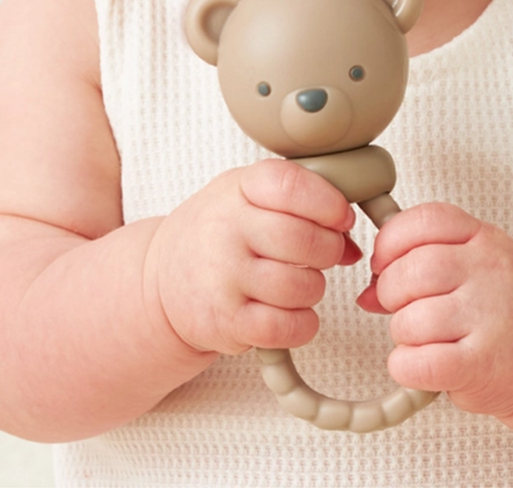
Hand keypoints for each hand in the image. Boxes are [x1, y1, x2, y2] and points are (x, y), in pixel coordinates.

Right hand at [153, 159, 359, 356]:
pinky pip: (288, 327)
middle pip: (304, 240)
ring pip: (302, 286)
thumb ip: (301, 207)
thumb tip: (352, 244)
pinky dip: (302, 323)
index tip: (340, 217)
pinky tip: (290, 311)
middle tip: (322, 253)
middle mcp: (227, 230)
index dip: (329, 202)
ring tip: (297, 282)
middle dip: (328, 250)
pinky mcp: (226, 322)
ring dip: (313, 288)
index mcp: (237, 188)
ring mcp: (224, 277)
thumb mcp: (248, 197)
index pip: (292, 185)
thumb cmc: (217, 233)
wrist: (160, 280)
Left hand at [357, 202, 512, 416]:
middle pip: (412, 270)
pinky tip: (421, 364)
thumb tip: (366, 292)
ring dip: (401, 333)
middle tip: (400, 306)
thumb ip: (421, 261)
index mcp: (484, 238)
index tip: (384, 262)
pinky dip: (406, 366)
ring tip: (422, 337)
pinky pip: (419, 363)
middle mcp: (490, 271)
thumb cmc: (503, 305)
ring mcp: (490, 317)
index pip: (426, 220)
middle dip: (390, 291)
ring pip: (410, 319)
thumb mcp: (473, 263)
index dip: (391, 241)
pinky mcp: (483, 364)